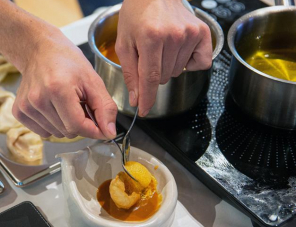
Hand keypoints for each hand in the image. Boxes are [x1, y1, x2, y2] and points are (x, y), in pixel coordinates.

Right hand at [11, 28, 117, 139]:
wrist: (39, 50)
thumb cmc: (67, 61)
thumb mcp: (93, 80)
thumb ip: (105, 108)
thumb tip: (109, 133)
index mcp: (58, 89)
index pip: (78, 126)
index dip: (93, 130)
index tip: (101, 127)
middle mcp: (38, 99)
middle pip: (68, 132)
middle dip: (80, 123)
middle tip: (80, 105)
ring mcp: (26, 106)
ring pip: (57, 134)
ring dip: (66, 124)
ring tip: (65, 104)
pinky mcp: (19, 111)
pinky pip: (44, 133)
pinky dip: (53, 125)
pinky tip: (53, 107)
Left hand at [116, 0, 212, 116]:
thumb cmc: (136, 14)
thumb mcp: (124, 43)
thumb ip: (130, 73)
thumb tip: (137, 99)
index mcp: (151, 37)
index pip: (150, 78)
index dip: (147, 98)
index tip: (144, 111)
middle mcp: (174, 35)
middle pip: (163, 77)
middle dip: (152, 73)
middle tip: (148, 53)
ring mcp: (191, 34)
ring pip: (178, 72)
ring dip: (168, 66)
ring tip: (161, 46)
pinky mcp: (203, 32)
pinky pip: (200, 63)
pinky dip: (189, 63)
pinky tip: (179, 51)